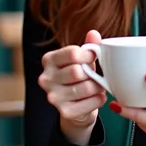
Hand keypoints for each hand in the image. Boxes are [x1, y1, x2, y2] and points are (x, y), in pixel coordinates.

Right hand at [38, 29, 106, 144]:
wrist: (77, 106)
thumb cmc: (80, 77)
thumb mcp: (83, 59)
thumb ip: (89, 46)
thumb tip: (94, 33)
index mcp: (49, 60)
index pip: (72, 53)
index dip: (89, 54)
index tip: (94, 57)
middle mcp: (46, 78)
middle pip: (77, 72)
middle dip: (92, 73)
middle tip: (96, 75)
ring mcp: (53, 97)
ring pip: (85, 88)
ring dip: (97, 87)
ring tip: (98, 86)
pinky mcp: (64, 112)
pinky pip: (90, 103)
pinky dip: (99, 100)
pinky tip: (97, 97)